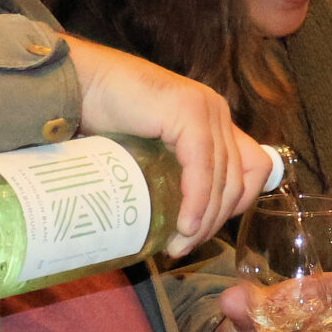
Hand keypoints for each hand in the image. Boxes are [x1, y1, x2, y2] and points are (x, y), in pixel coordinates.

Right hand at [68, 37, 273, 256]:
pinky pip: (203, 168)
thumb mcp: (151, 149)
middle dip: (214, 221)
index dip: (236, 205)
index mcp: (215, 120)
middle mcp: (217, 113)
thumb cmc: (103, 118)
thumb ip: (172, 169)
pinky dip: (196, 201)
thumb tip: (182, 222)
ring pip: (224, 179)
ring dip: (204, 220)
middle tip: (183, 247)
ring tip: (178, 246)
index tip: (202, 229)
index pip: (254, 169)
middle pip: (240, 179)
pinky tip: (183, 225)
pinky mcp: (189, 113)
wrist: (77, 83)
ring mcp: (207, 110)